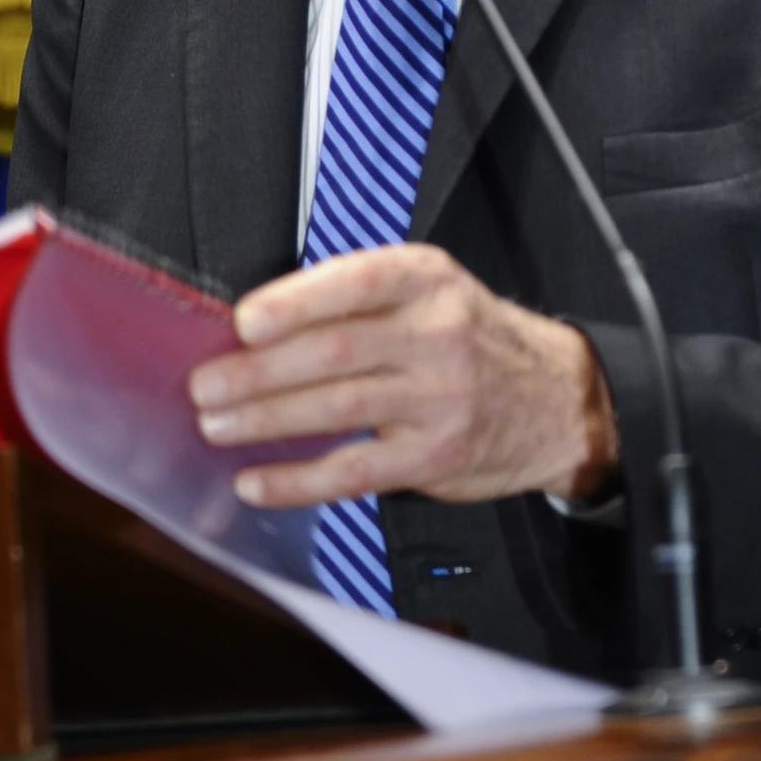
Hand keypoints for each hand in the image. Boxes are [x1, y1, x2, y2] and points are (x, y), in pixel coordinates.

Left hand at [187, 243, 618, 508]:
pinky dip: (298, 479)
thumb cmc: (469, 337)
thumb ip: (356, 300)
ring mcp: (439, 398)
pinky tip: (258, 480)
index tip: (243, 321)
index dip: (294, 302)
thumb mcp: (429, 292)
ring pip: (339, 408)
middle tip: (206, 384)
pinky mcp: (435, 457)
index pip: (354, 283)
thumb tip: (254, 325)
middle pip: (336, 350)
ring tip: (217, 426)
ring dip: (267, 420)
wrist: (554, 397)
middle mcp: (437, 333)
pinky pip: (354, 471)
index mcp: (426, 279)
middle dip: (260, 371)